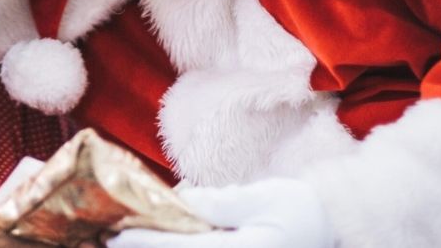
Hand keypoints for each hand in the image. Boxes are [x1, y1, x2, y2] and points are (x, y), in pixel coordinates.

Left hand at [108, 178, 332, 247]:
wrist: (332, 232)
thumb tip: (181, 199)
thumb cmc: (300, 211)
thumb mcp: (263, 198)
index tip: (116, 235)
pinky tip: (158, 240)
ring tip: (126, 242)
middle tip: (109, 240)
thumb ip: (220, 203)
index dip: (147, 243)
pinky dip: (179, 247)